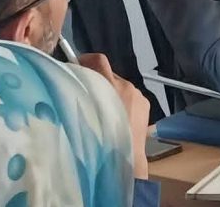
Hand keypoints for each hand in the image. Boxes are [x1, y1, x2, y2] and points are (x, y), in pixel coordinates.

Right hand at [78, 53, 149, 179]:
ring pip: (119, 86)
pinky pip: (130, 97)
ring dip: (111, 93)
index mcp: (108, 85)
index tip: (76, 68)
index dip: (85, 61)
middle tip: (87, 96)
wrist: (124, 159)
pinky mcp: (146, 104)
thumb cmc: (98, 138)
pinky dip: (123, 102)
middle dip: (97, 81)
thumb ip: (78, 94)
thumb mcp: (80, 114)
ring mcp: (138, 94)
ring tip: (103, 113)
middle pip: (108, 73)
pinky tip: (118, 120)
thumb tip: (73, 81)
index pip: (98, 60)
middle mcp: (126, 85)